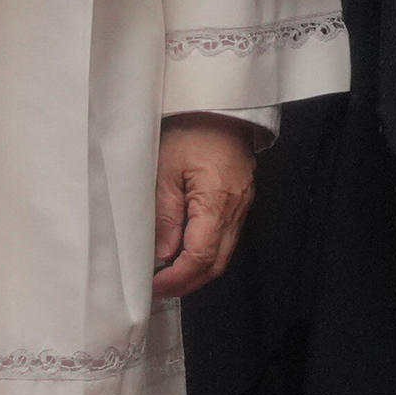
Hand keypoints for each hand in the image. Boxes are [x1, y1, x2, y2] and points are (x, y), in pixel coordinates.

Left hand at [150, 117, 258, 297]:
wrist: (220, 106)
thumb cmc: (189, 131)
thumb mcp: (164, 169)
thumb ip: (165, 215)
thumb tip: (162, 255)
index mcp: (217, 201)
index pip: (200, 256)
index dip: (177, 278)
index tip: (153, 286)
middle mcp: (236, 210)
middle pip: (217, 263)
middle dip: (187, 282)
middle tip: (157, 288)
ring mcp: (242, 207)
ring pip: (223, 254)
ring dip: (196, 269)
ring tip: (166, 273)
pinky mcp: (240, 202)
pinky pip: (225, 238)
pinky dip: (204, 252)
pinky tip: (183, 250)